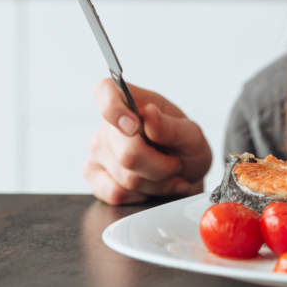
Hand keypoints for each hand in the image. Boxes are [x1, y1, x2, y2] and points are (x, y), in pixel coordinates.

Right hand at [84, 79, 211, 204]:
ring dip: (157, 182)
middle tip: (175, 162)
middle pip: (127, 153)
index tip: (134, 126)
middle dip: (161, 165)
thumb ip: (171, 126)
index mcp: (133, 101)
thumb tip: (148, 113)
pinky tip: (152, 186)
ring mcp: (98, 150)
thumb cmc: (186, 149)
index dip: (113, 108)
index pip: (105, 90)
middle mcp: (109, 124)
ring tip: (166, 173)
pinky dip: (142, 195)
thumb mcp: (192, 136)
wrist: (184, 177)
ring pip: (127, 178)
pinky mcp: (94, 176)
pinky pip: (117, 194)